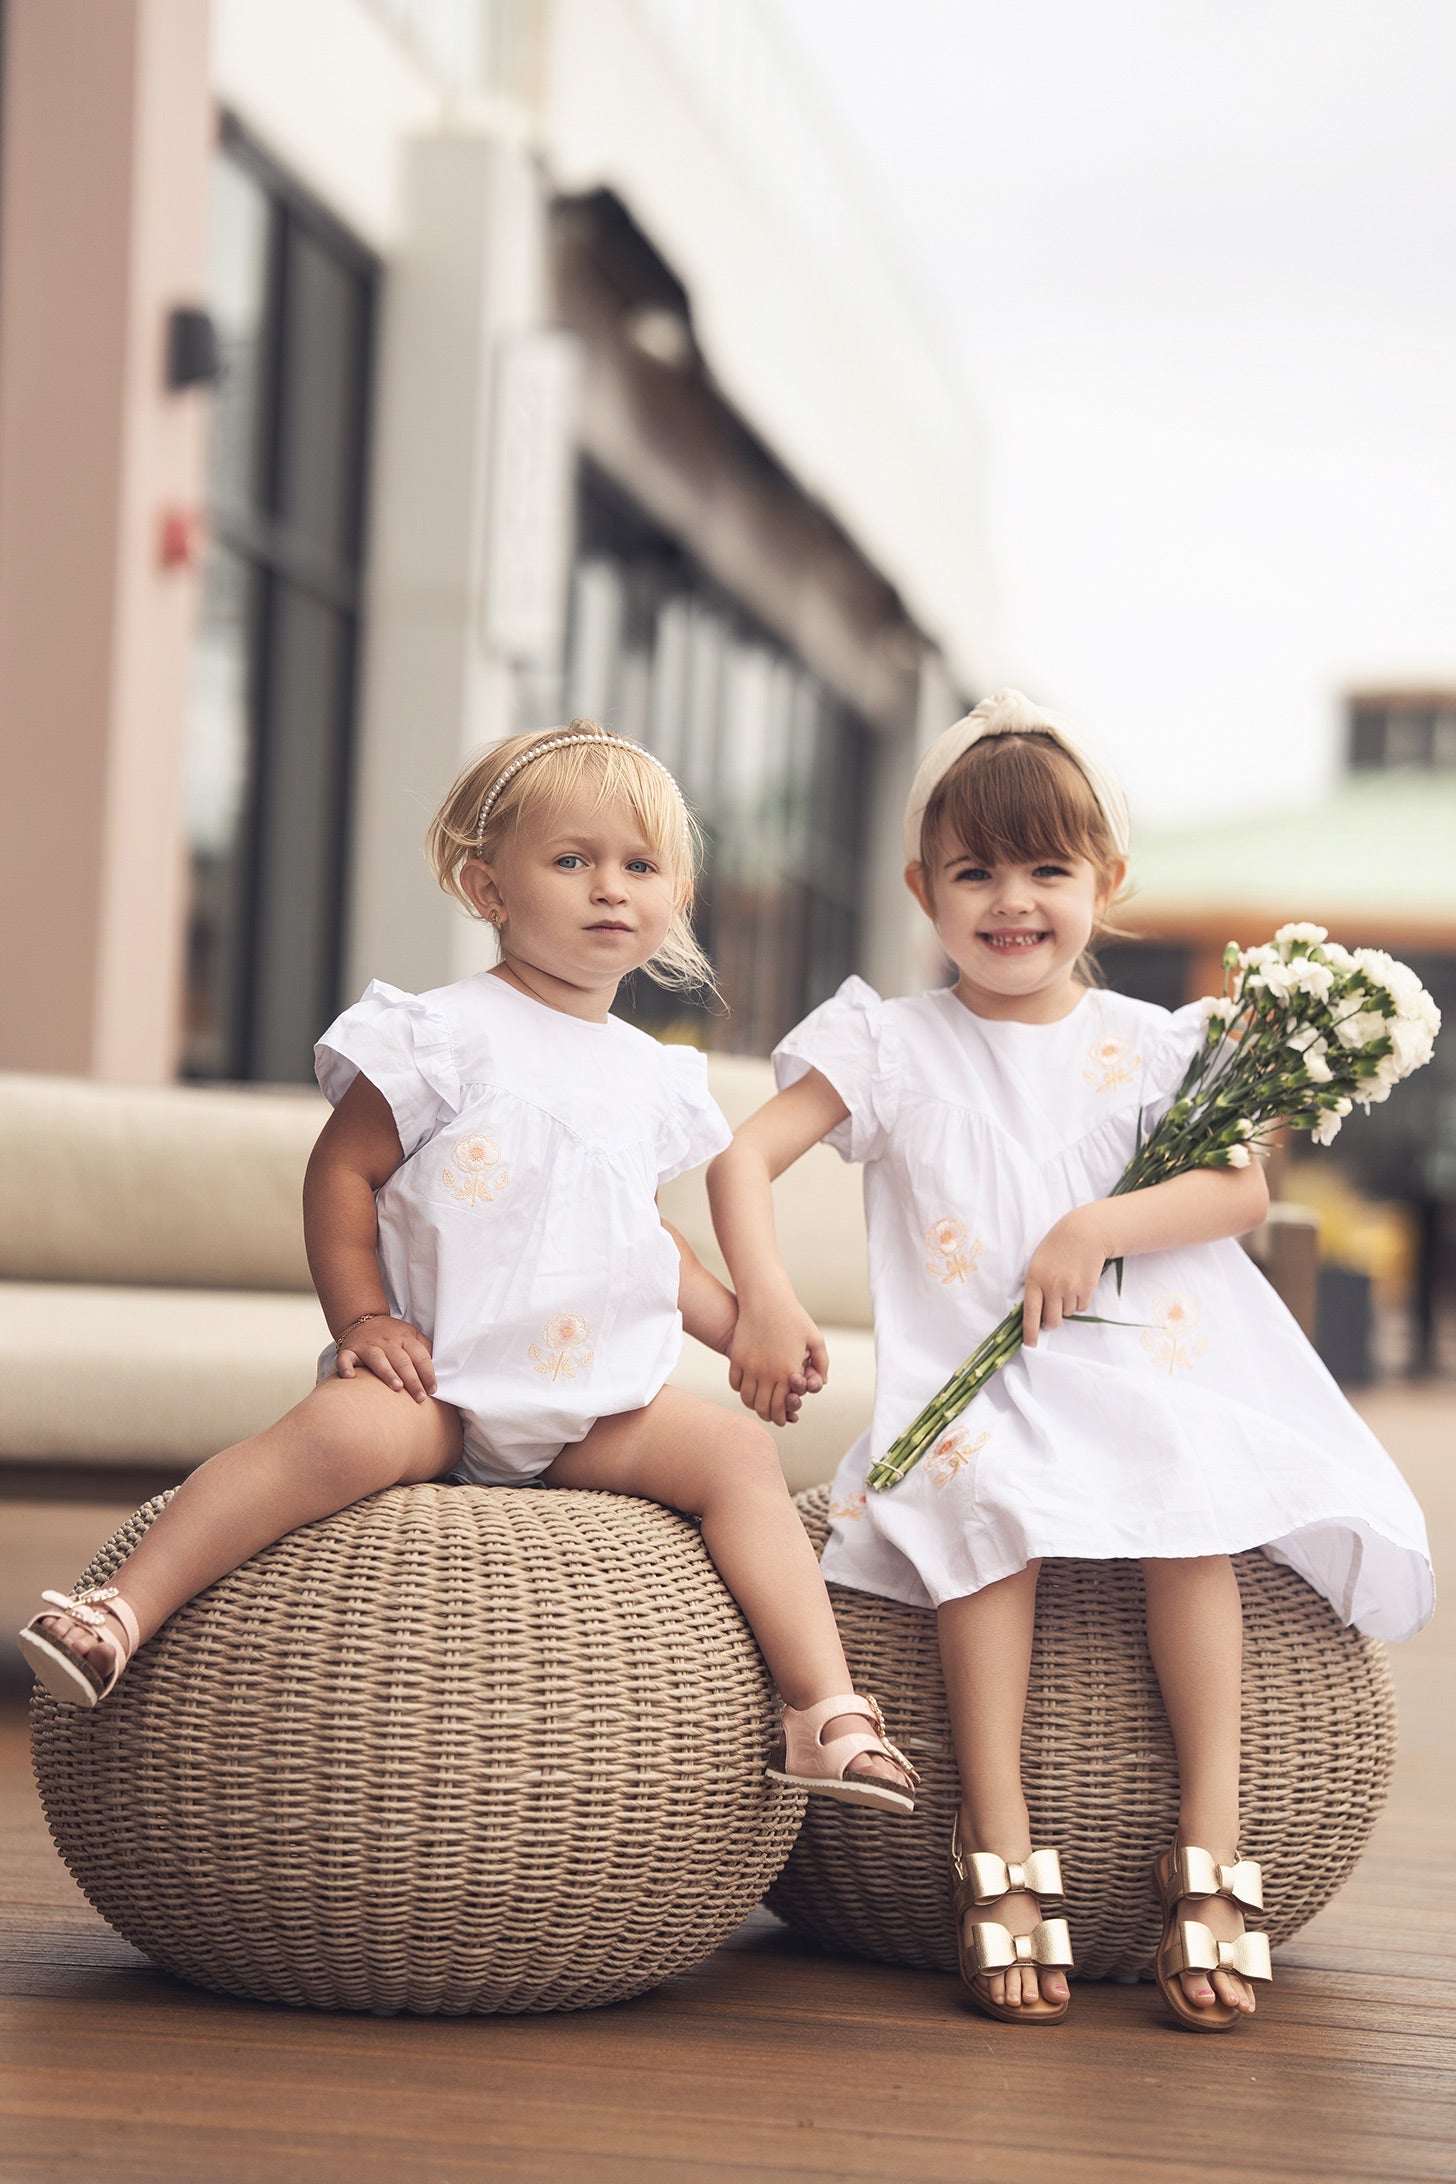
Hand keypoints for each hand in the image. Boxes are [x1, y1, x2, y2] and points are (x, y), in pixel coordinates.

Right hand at [337, 1315, 436, 1400]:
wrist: (362, 1318)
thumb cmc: (391, 1333)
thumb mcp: (411, 1334)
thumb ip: (424, 1347)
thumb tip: (439, 1365)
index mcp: (404, 1338)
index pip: (420, 1356)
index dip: (428, 1373)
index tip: (433, 1389)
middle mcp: (386, 1342)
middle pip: (402, 1360)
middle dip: (412, 1379)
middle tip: (420, 1397)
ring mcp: (367, 1346)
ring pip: (378, 1359)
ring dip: (387, 1373)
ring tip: (396, 1387)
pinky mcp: (349, 1350)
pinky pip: (345, 1359)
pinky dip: (345, 1367)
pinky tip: (350, 1377)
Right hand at [707, 1298, 815, 1423]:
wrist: (766, 1298)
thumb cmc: (793, 1317)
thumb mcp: (816, 1339)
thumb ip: (822, 1364)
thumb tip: (821, 1384)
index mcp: (788, 1371)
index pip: (782, 1406)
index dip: (782, 1417)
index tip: (784, 1420)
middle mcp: (767, 1372)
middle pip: (763, 1407)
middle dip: (768, 1416)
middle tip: (772, 1417)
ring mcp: (750, 1366)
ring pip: (747, 1398)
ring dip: (753, 1405)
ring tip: (759, 1405)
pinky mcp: (737, 1357)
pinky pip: (735, 1384)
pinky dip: (741, 1390)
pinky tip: (747, 1388)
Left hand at [1023, 1206, 1108, 1346]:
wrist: (1084, 1233)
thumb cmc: (1057, 1247)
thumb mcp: (1038, 1262)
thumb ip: (1035, 1285)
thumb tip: (1036, 1312)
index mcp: (1035, 1279)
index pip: (1030, 1312)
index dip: (1030, 1332)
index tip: (1030, 1344)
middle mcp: (1052, 1286)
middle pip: (1052, 1321)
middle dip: (1051, 1323)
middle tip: (1050, 1318)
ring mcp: (1070, 1288)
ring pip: (1067, 1314)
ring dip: (1065, 1307)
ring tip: (1066, 1287)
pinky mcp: (1086, 1289)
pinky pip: (1081, 1307)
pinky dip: (1079, 1302)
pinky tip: (1077, 1285)